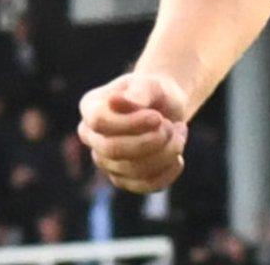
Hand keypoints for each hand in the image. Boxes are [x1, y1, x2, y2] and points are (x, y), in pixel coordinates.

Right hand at [77, 72, 189, 192]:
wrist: (166, 106)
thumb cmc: (154, 92)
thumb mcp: (152, 84)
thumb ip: (138, 91)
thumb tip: (116, 101)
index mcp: (91, 108)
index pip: (100, 121)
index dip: (131, 123)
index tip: (157, 117)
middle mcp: (92, 137)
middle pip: (112, 149)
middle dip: (150, 140)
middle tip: (171, 126)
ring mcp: (105, 160)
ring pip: (132, 169)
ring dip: (166, 152)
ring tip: (178, 133)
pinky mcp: (123, 178)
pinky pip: (144, 185)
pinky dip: (167, 173)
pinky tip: (178, 159)